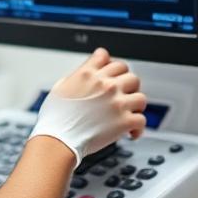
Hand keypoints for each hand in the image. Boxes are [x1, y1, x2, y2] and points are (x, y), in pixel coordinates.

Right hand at [30, 48, 147, 164]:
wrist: (58, 140)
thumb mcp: (60, 87)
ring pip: (140, 97)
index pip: (106, 57)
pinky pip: (141, 120)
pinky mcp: (124, 121)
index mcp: (88, 74)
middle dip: (128, 86)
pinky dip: (138, 128)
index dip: (110, 65)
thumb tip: (84, 76)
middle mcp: (105, 85)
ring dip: (135, 107)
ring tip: (129, 114)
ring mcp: (116, 102)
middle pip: (130, 75)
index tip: (112, 74)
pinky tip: (131, 132)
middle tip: (124, 96)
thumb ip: (76, 77)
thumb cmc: (56, 118)